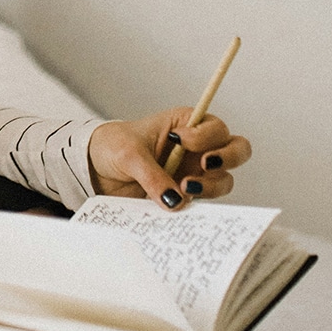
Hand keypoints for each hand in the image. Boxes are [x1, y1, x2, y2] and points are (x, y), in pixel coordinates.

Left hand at [88, 107, 251, 209]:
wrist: (94, 169)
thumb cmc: (112, 146)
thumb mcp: (128, 154)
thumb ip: (152, 175)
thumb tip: (175, 200)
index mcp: (185, 124)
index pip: (215, 127)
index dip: (206, 134)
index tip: (181, 140)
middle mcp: (196, 148)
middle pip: (237, 150)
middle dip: (228, 157)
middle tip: (204, 164)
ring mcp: (193, 172)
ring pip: (224, 180)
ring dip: (211, 185)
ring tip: (184, 187)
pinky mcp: (184, 195)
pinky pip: (202, 203)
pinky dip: (196, 206)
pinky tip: (178, 206)